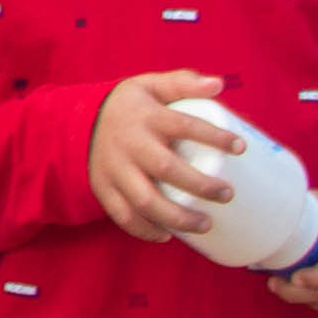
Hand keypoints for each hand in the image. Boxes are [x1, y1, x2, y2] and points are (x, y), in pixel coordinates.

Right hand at [88, 73, 244, 241]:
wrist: (77, 120)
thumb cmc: (129, 106)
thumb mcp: (151, 85)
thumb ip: (182, 82)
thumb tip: (218, 85)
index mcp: (146, 116)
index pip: (183, 125)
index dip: (214, 136)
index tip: (241, 148)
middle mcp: (129, 144)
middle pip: (166, 168)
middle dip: (200, 185)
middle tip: (227, 195)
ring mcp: (113, 169)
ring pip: (145, 200)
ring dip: (177, 217)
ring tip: (205, 225)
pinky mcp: (102, 188)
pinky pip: (123, 216)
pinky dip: (145, 230)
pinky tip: (167, 236)